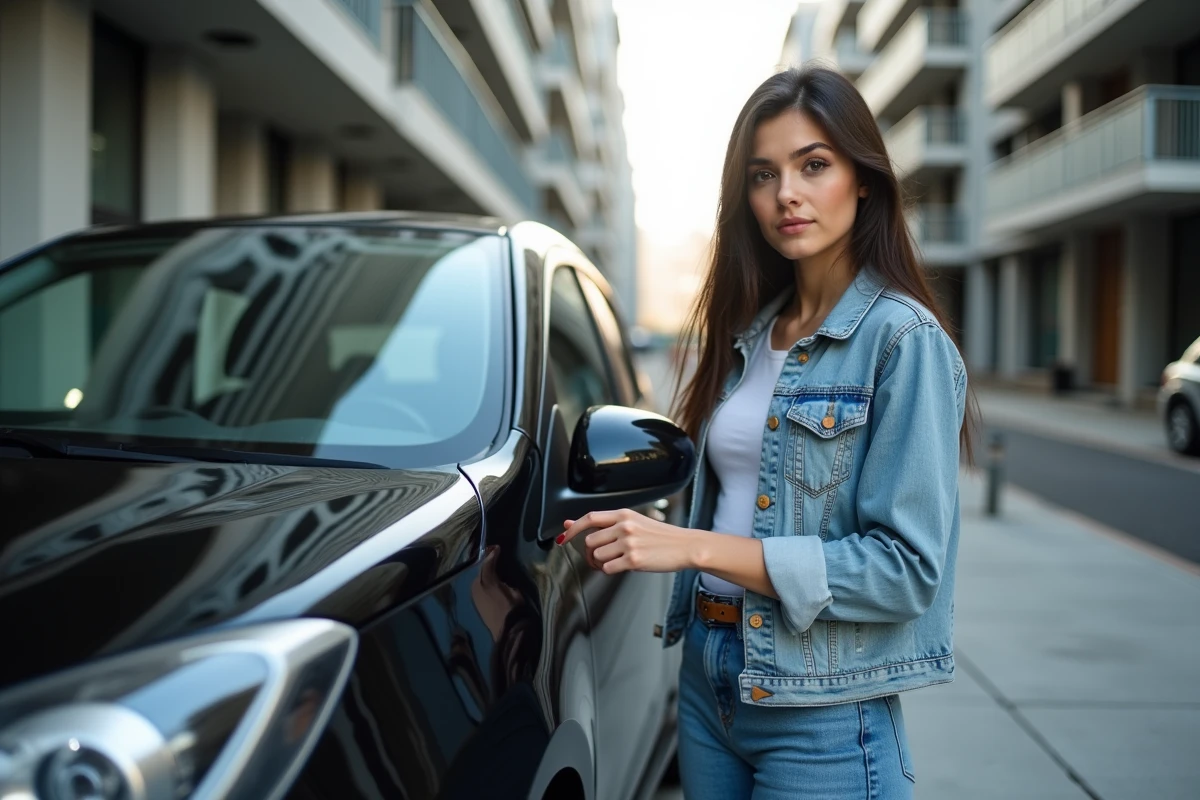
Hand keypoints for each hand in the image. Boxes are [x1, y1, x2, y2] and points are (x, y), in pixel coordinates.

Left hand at [556, 509, 696, 574]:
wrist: (685, 546)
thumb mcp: (634, 523)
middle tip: (602, 557)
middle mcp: (624, 527)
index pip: (589, 518)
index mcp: (623, 514)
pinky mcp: (633, 560)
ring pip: (597, 556)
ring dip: (601, 563)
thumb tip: (570, 524)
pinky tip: (623, 566)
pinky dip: (611, 571)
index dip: (573, 528)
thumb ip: (605, 524)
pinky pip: (607, 569)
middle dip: (591, 552)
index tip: (563, 537)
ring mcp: (628, 543)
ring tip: (615, 561)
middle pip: (589, 541)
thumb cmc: (660, 536)